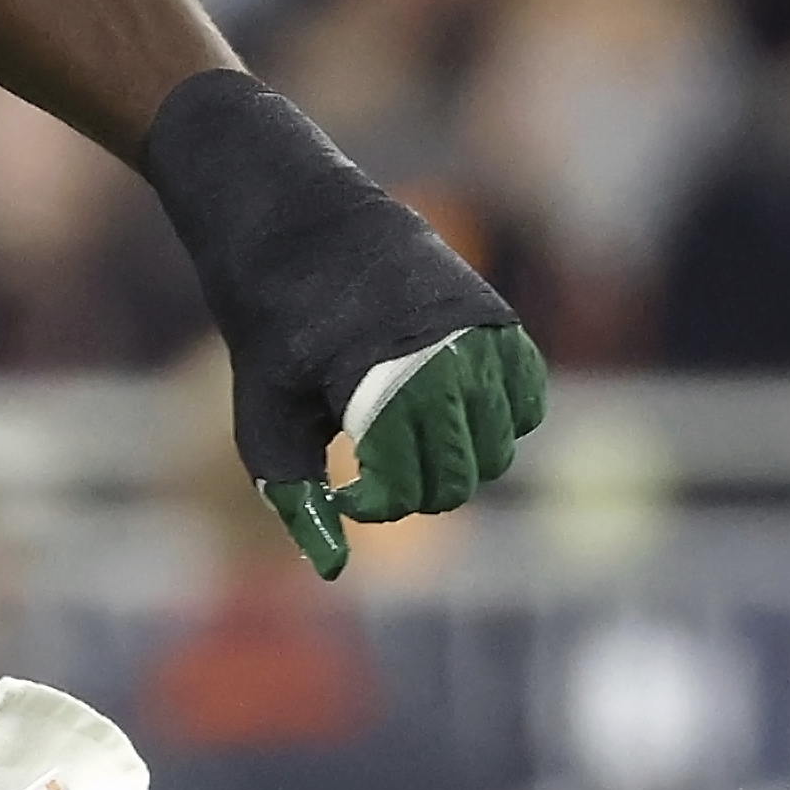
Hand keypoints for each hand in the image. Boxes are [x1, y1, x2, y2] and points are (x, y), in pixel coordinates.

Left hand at [139, 68, 543, 582]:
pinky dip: (498, 422)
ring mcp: (476, 335)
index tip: (340, 492)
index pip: (408, 490)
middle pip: (461, 478)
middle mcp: (438, 356)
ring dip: (459, 461)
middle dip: (417, 491)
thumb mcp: (264, 417)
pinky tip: (444, 413)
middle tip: (373, 469)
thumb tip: (333, 570)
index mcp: (378, 382)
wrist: (297, 219)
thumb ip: (295, 499)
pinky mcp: (496, 319)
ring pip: (501, 446)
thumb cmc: (271, 328)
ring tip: (404, 439)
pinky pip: (526, 400)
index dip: (373, 507)